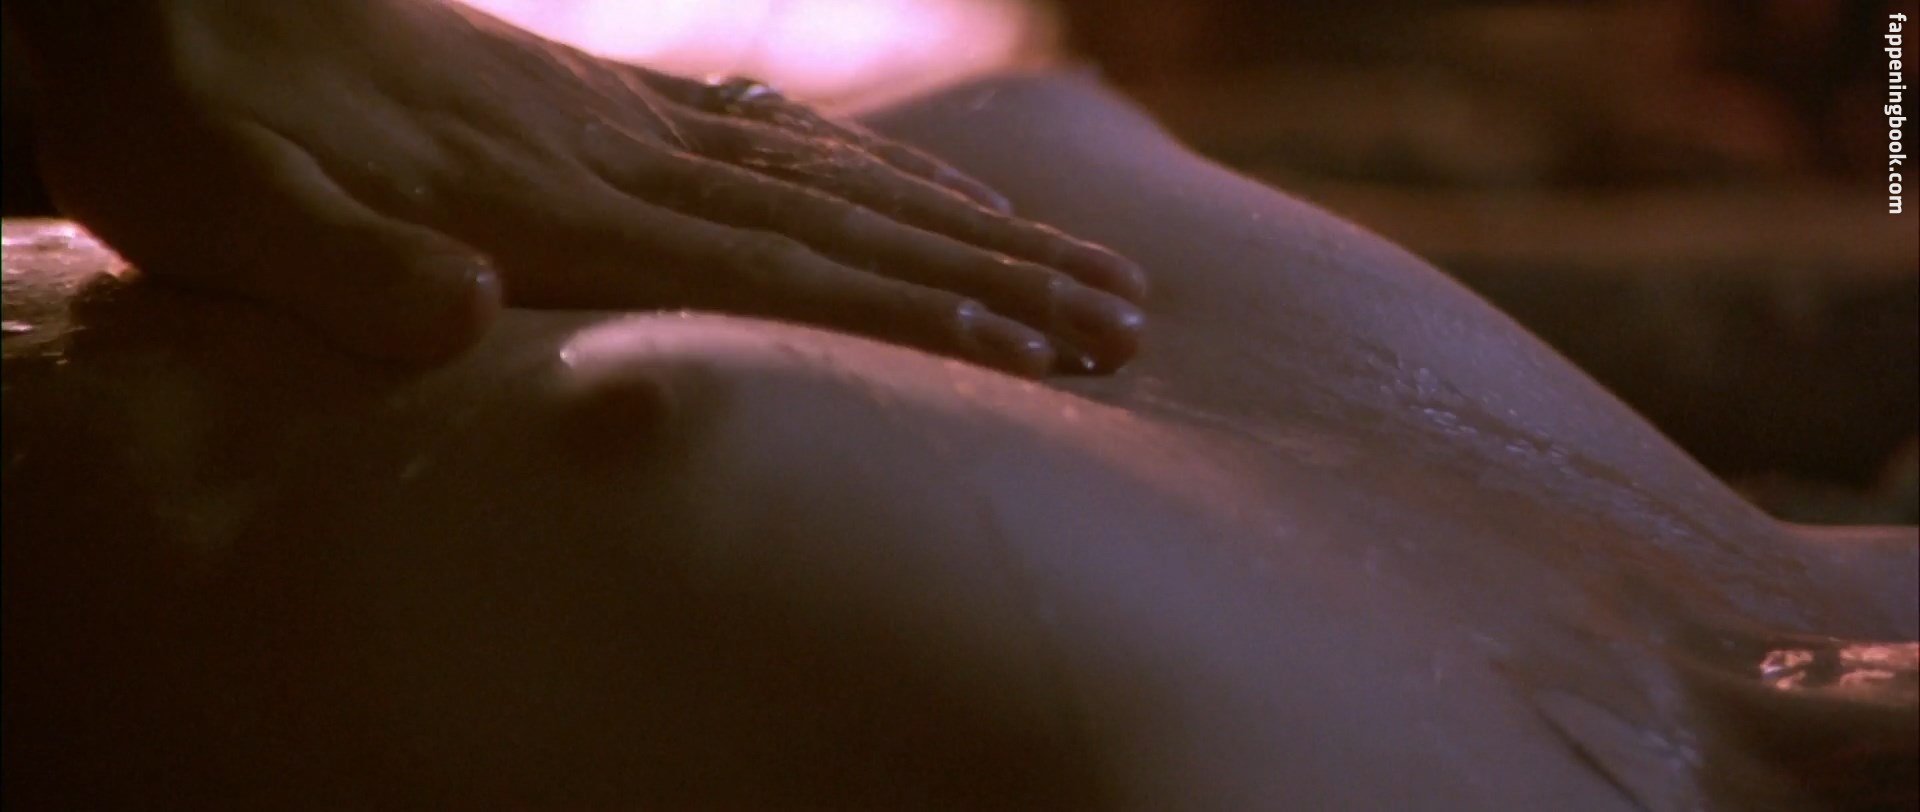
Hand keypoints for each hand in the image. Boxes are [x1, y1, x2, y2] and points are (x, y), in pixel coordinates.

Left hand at [21, 0, 1145, 373]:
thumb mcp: (220, 213)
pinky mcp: (601, 106)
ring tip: (1077, 265)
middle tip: (1121, 322)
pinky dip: (870, 164)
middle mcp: (619, 155)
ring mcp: (621, 121)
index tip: (1030, 354)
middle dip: (992, 276)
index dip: (906, 312)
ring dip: (965, 224)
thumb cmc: (189, 126)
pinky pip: (772, 135)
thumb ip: (340, 268)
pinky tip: (922, 185)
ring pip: (833, 173)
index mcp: (551, 201)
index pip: (772, 264)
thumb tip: (459, 315)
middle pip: (845, 217)